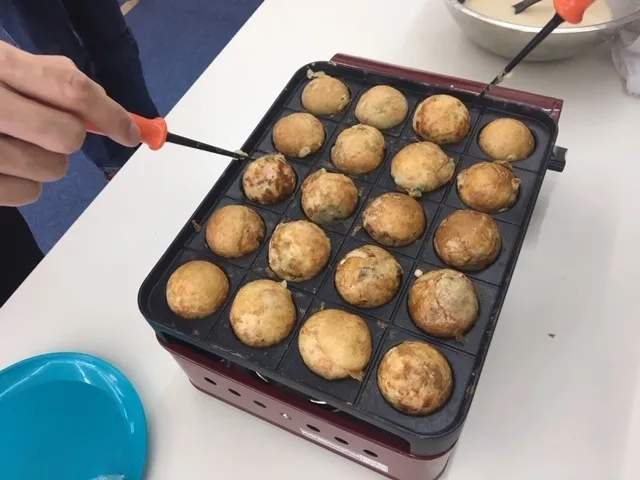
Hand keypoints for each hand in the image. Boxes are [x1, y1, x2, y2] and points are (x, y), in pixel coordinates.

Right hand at [0, 41, 140, 206]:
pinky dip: (26, 185)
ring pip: (51, 169)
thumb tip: (112, 115)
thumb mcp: (2, 63)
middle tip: (51, 131)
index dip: (111, 114)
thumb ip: (52, 80)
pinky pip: (27, 195)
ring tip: (19, 145)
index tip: (132, 133)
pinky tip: (6, 166)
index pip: (70, 89)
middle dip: (71, 137)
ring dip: (48, 162)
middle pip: (66, 136)